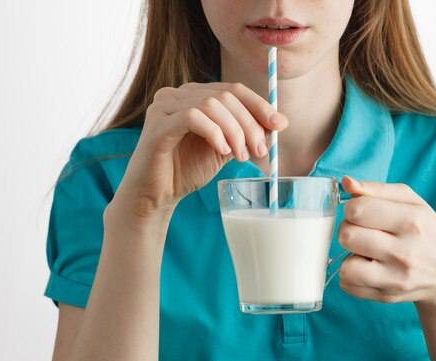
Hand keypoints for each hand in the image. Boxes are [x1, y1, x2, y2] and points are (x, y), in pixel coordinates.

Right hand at [113, 82, 288, 218]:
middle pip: (225, 95)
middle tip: (260, 150)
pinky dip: (215, 132)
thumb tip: (278, 122)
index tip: (280, 125)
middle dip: (249, 123)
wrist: (155, 196)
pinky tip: (222, 151)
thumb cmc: (186, 171)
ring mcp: (164, 107)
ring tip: (240, 155)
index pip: (233, 89)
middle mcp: (176, 94)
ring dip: (234, 130)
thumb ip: (245, 133)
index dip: (260, 105)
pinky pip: (193, 116)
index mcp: (193, 96)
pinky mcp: (157, 125)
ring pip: (211, 104)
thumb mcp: (225, 149)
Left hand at [337, 176, 435, 306]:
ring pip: (345, 265)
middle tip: (363, 232)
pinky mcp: (386, 296)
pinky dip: (351, 275)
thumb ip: (377, 189)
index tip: (363, 213)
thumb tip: (347, 182)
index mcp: (412, 221)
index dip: (353, 208)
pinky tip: (368, 268)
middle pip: (347, 236)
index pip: (358, 209)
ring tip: (365, 252)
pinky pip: (347, 285)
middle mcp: (405, 251)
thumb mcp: (412, 203)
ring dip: (349, 256)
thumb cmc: (426, 232)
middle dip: (348, 230)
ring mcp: (396, 278)